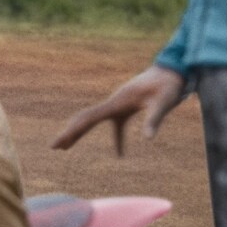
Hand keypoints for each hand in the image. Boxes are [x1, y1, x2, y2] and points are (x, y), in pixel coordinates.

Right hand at [51, 65, 186, 155]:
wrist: (172, 71)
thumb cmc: (167, 86)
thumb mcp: (163, 102)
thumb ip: (154, 119)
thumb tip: (148, 139)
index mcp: (116, 103)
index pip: (89, 118)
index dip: (74, 130)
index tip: (61, 142)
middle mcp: (112, 104)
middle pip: (85, 119)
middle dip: (70, 133)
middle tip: (54, 147)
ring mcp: (118, 106)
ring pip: (94, 121)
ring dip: (81, 133)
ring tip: (67, 147)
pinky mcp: (128, 109)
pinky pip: (116, 127)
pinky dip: (116, 141)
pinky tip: (120, 155)